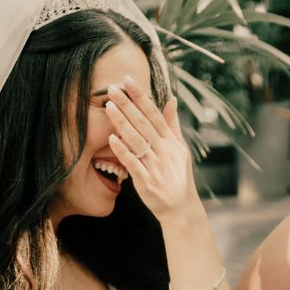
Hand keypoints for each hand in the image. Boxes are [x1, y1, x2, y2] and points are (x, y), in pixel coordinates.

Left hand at [105, 78, 199, 225]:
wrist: (181, 208)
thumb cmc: (178, 177)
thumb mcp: (180, 149)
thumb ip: (172, 125)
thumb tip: (171, 100)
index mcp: (171, 142)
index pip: (154, 114)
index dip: (141, 97)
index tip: (129, 80)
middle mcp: (164, 151)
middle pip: (143, 123)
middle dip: (127, 104)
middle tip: (112, 88)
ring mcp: (155, 166)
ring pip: (137, 140)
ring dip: (122, 122)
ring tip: (109, 107)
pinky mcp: (146, 182)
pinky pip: (133, 163)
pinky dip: (123, 151)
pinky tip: (112, 138)